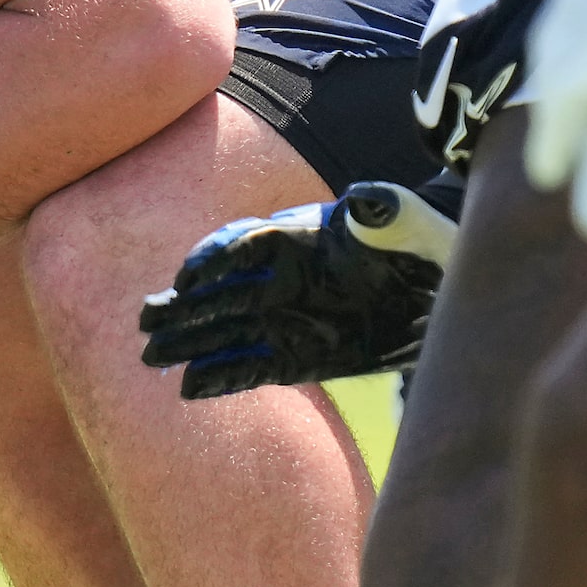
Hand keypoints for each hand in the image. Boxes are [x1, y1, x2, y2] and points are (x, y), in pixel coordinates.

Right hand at [138, 184, 454, 398]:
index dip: (213, 260)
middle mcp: (278, 281)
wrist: (439, 287)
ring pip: (223, 333)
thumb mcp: (404, 222)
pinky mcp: (295, 357)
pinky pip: (249, 369)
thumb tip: (363, 198)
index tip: (190, 279)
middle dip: (184, 307)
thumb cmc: (419, 243)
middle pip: (219, 293)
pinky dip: (220, 378)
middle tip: (147, 322)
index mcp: (294, 240)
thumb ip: (380, 211)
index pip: (242, 246)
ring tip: (151, 357)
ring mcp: (283, 320)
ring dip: (188, 344)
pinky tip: (189, 388)